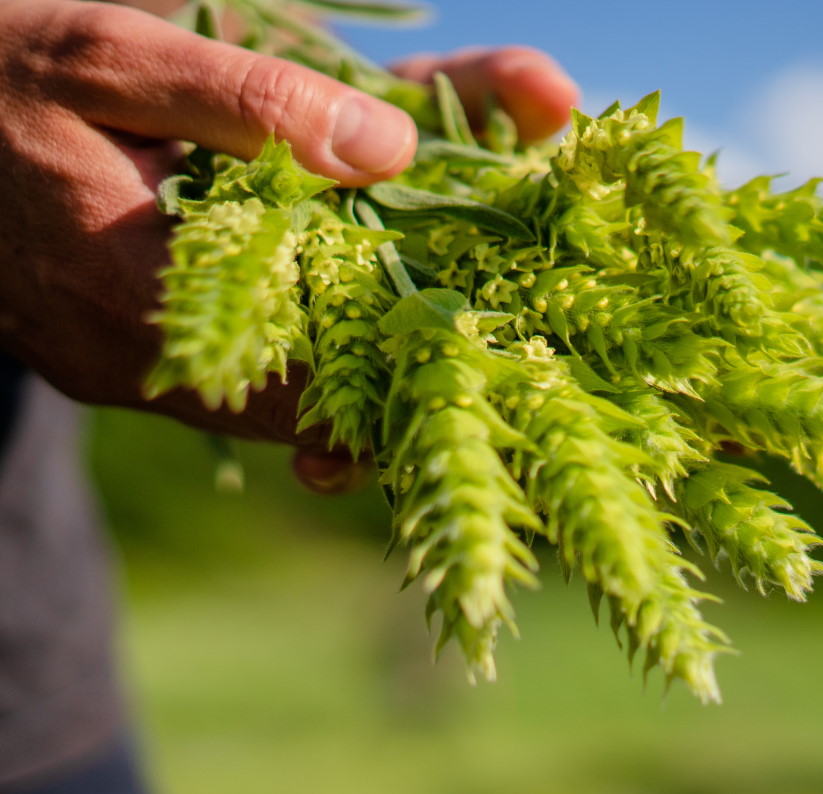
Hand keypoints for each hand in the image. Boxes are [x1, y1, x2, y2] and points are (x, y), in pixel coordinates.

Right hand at [0, 0, 577, 492]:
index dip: (401, 369)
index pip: (303, 380)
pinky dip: (294, 357)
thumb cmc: (2, 76)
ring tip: (424, 331)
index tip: (478, 342)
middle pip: (300, 411)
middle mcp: (132, 363)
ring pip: (270, 406)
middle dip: (391, 379)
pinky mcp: (119, 364)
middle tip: (474, 346)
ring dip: (348, 371)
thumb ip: (254, 101)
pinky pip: (231, 387)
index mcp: (131, 292)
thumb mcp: (119, 56)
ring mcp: (123, 374)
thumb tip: (391, 146)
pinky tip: (336, 314)